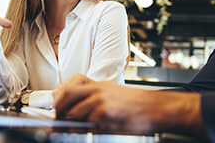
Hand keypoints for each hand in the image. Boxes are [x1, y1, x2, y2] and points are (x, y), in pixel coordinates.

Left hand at [53, 74, 204, 135]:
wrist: (157, 108)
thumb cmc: (138, 105)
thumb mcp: (114, 96)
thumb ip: (95, 101)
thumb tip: (75, 115)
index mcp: (99, 84)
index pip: (70, 84)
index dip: (60, 96)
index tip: (58, 107)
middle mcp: (97, 89)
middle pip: (65, 94)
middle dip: (59, 109)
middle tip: (60, 120)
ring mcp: (101, 99)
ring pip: (73, 111)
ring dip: (72, 122)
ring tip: (76, 129)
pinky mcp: (105, 111)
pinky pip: (87, 122)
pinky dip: (86, 128)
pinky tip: (94, 129)